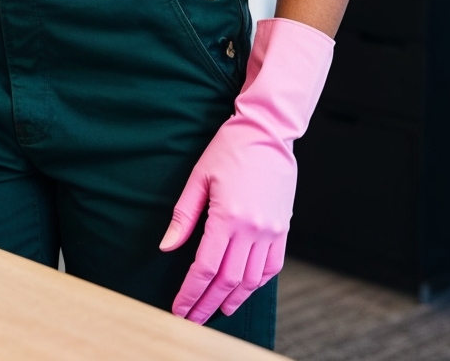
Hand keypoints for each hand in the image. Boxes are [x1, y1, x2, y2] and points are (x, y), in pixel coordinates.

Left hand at [159, 17, 334, 321]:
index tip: (179, 309)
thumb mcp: (199, 178)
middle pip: (227, 280)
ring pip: (251, 279)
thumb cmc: (229, 148)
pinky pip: (272, 266)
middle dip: (207, 303)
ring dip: (232, 298)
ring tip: (216, 310)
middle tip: (192, 319)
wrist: (268, 131)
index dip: (191, 293)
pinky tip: (244, 290)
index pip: (205, 267)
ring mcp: (271, 230)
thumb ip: (183, 216)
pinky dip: (257, 283)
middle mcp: (253, 229)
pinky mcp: (283, 228)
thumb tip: (167, 246)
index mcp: (228, 217)